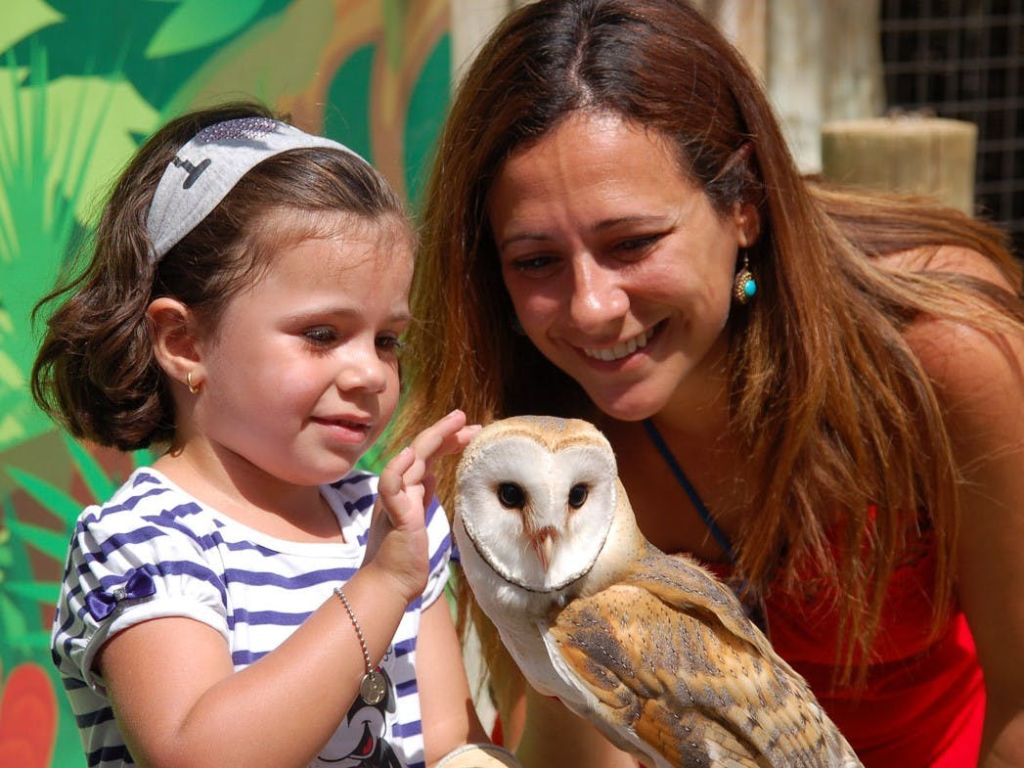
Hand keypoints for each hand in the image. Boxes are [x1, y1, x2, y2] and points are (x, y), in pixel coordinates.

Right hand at [364, 409, 479, 600]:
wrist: (389, 584)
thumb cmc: (405, 555)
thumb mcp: (419, 517)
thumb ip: (423, 495)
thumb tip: (432, 476)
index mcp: (408, 489)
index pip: (428, 455)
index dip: (448, 441)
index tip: (471, 431)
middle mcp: (400, 489)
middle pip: (422, 450)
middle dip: (446, 432)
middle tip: (467, 418)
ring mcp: (395, 500)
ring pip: (412, 460)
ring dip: (434, 438)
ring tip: (457, 422)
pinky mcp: (394, 515)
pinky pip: (390, 486)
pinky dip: (397, 468)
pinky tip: (409, 455)